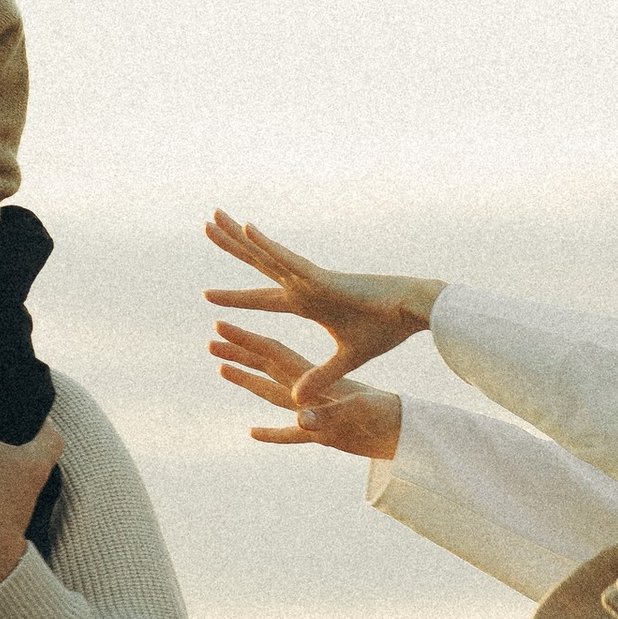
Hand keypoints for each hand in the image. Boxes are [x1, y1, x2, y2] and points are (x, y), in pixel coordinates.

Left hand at [203, 212, 439, 401]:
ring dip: (237, 238)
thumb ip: (319, 376)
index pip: (262, 300)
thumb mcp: (344, 360)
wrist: (411, 313)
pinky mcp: (321, 277)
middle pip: (257, 263)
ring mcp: (310, 278)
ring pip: (264, 254)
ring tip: (213, 219)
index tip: (207, 296)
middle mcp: (303, 285)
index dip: (235, 297)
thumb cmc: (385, 330)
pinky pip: (287, 258)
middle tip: (207, 226)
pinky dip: (267, 244)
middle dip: (231, 246)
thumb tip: (297, 399)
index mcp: (307, 303)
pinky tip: (246, 229)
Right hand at [209, 323, 401, 460]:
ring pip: (273, 389)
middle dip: (240, 351)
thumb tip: (297, 414)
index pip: (273, 354)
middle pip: (268, 363)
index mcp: (313, 378)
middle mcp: (310, 390)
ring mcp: (317, 409)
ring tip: (221, 369)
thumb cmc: (386, 415)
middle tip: (210, 342)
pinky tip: (254, 435)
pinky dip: (272, 432)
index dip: (246, 341)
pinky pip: (290, 430)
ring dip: (249, 378)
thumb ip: (326, 414)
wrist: (406, 430)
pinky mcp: (326, 431)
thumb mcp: (356, 412)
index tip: (219, 326)